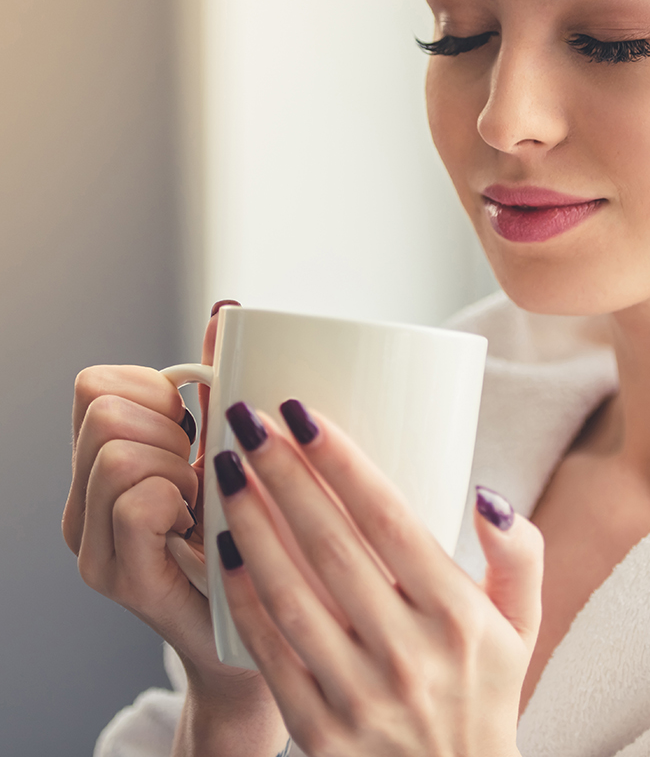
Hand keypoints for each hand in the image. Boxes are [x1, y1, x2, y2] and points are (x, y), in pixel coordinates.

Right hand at [62, 301, 284, 746]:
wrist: (268, 635)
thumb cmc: (261, 529)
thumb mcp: (238, 445)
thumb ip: (222, 383)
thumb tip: (227, 312)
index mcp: (106, 461)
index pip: (95, 385)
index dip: (157, 390)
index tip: (196, 430)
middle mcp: (83, 502)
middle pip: (102, 409)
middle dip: (170, 427)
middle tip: (203, 473)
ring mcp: (92, 543)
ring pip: (117, 450)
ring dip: (179, 464)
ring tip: (205, 503)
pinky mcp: (119, 577)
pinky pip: (138, 500)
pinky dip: (179, 497)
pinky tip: (201, 525)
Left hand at [214, 399, 542, 756]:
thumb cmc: (485, 688)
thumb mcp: (523, 621)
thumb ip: (520, 553)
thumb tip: (488, 496)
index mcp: (459, 615)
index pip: (390, 520)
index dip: (342, 462)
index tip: (303, 414)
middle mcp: (408, 653)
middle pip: (332, 546)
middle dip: (284, 475)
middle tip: (248, 422)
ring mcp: (359, 696)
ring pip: (292, 594)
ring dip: (252, 525)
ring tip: (226, 471)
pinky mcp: (318, 731)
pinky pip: (271, 653)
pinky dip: (243, 598)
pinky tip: (223, 548)